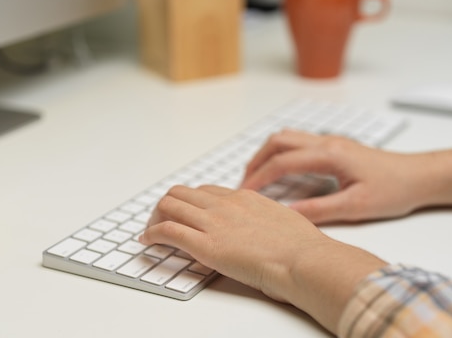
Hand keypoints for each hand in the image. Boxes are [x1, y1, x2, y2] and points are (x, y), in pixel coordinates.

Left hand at [140, 184, 386, 332]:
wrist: (303, 259)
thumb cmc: (301, 247)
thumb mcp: (283, 221)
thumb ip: (266, 220)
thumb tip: (265, 229)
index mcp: (244, 198)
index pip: (206, 192)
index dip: (191, 201)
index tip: (186, 212)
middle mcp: (225, 205)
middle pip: (182, 193)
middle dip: (168, 205)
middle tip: (162, 220)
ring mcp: (214, 223)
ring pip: (169, 205)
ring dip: (155, 217)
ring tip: (151, 230)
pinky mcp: (205, 245)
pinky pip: (167, 231)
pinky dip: (152, 234)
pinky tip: (147, 241)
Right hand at [241, 129, 429, 223]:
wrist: (419, 176)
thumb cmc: (394, 190)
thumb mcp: (355, 207)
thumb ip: (318, 210)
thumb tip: (286, 214)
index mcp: (329, 155)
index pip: (282, 162)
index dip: (259, 178)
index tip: (245, 193)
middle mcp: (327, 142)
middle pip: (278, 141)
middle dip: (256, 161)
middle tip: (244, 184)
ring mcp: (330, 141)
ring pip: (287, 137)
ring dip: (267, 154)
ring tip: (256, 176)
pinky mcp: (335, 146)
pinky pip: (298, 142)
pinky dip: (281, 153)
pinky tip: (281, 171)